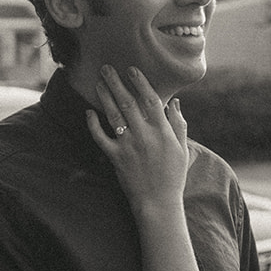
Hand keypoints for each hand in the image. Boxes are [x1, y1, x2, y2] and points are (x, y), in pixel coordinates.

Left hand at [87, 65, 189, 213]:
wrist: (158, 202)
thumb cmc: (173, 176)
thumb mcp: (182, 148)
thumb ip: (178, 124)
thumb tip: (174, 103)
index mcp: (162, 131)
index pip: (150, 100)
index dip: (140, 82)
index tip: (131, 69)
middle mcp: (144, 135)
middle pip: (128, 103)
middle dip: (116, 83)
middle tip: (106, 68)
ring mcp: (128, 146)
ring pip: (114, 115)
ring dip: (105, 97)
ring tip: (99, 82)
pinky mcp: (116, 158)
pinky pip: (101, 138)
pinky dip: (93, 125)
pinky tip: (89, 113)